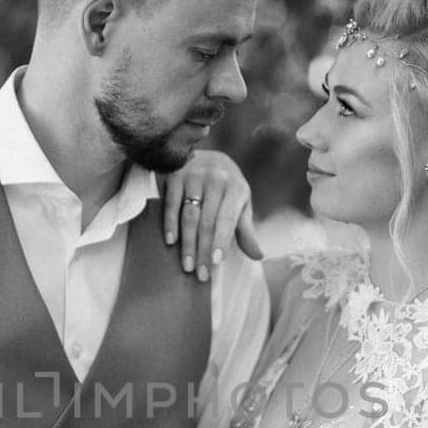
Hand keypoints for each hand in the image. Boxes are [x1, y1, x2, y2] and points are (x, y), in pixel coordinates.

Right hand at [162, 150, 262, 281]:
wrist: (204, 153)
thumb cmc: (225, 186)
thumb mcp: (240, 203)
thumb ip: (245, 229)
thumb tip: (257, 256)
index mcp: (236, 187)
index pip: (227, 219)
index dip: (221, 241)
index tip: (216, 263)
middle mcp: (216, 179)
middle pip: (207, 221)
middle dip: (203, 250)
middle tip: (200, 273)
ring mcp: (194, 175)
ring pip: (189, 215)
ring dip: (187, 243)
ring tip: (186, 264)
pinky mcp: (175, 175)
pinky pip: (171, 203)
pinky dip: (170, 223)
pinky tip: (171, 241)